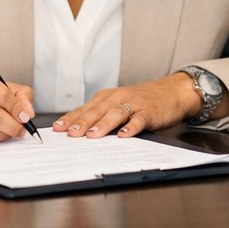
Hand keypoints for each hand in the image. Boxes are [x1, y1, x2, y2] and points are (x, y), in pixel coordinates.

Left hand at [53, 72, 213, 138]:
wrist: (170, 92)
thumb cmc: (140, 101)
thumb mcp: (117, 105)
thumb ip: (100, 116)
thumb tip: (77, 131)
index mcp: (106, 98)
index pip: (84, 109)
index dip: (70, 119)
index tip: (57, 129)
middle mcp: (117, 98)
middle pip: (97, 111)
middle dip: (82, 122)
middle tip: (71, 133)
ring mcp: (133, 104)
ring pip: (115, 114)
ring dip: (103, 125)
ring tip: (92, 135)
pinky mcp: (149, 111)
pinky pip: (139, 120)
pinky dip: (131, 127)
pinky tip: (124, 136)